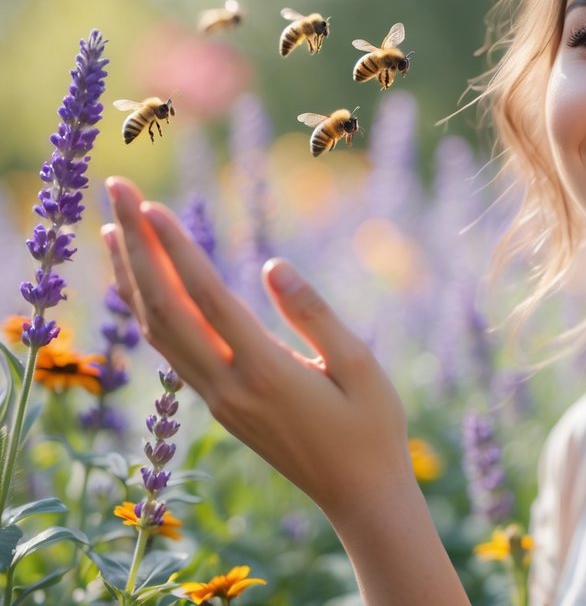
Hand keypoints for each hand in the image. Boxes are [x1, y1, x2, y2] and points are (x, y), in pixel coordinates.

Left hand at [101, 176, 413, 515]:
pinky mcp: (221, 404)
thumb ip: (313, 313)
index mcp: (265, 372)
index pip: (206, 299)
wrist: (359, 493)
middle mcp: (228, 386)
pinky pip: (171, 349)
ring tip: (114, 226)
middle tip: (119, 192)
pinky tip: (142, 282)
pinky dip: (148, 308)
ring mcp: (218, 398)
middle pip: (164, 309)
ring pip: (158, 331)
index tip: (151, 206)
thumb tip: (271, 264)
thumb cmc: (371, 426)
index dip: (175, 250)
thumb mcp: (360, 365)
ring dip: (132, 276)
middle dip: (136, 247)